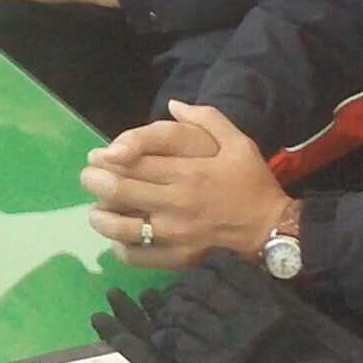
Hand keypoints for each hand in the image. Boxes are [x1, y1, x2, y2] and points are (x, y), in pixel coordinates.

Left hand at [80, 101, 286, 269]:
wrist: (274, 230)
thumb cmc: (253, 185)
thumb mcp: (239, 144)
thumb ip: (207, 119)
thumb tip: (174, 104)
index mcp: (188, 173)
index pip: (135, 163)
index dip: (107, 159)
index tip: (95, 157)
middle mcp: (177, 203)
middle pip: (122, 192)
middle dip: (95, 183)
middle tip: (88, 179)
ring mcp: (176, 234)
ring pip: (123, 227)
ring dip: (101, 218)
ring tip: (96, 211)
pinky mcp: (179, 258)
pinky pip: (140, 255)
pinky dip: (122, 248)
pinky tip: (119, 239)